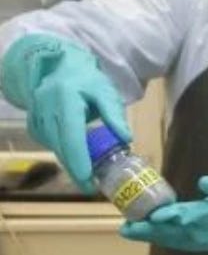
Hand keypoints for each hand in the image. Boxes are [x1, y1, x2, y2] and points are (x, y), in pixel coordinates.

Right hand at [1, 33, 131, 191]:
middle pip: (61, 147)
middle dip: (75, 169)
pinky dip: (64, 153)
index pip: (71, 135)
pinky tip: (77, 159)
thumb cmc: (86, 79)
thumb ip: (114, 114)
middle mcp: (46, 110)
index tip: (87, 178)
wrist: (58, 66)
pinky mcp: (34, 124)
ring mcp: (36, 118)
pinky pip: (50, 144)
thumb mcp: (105, 92)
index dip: (78, 159)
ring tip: (88, 176)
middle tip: (91, 187)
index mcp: (65, 100)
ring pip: (54, 148)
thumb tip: (126, 139)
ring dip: (70, 163)